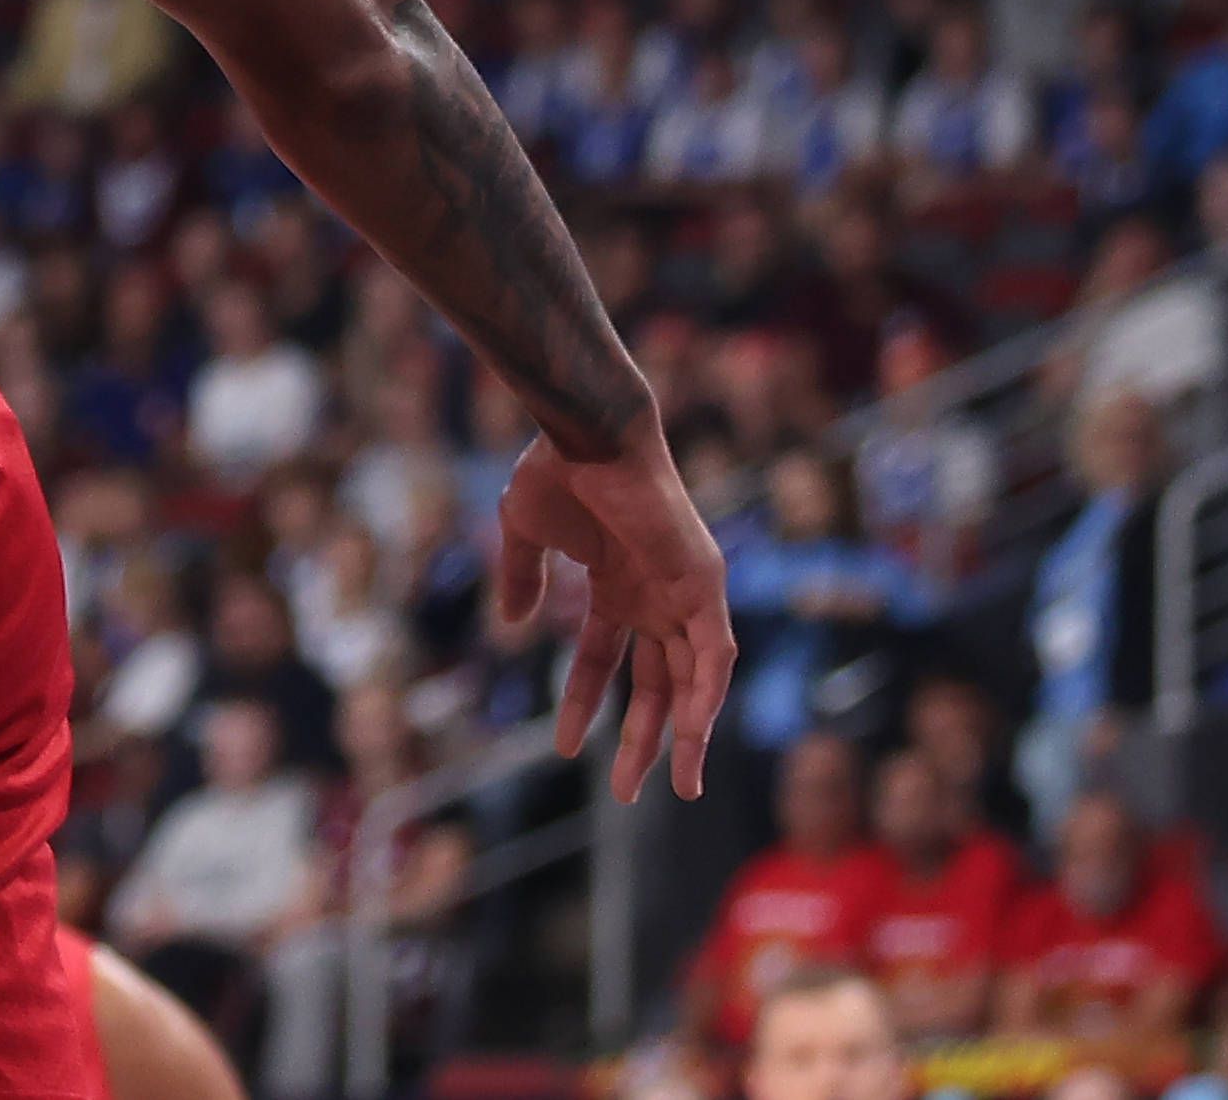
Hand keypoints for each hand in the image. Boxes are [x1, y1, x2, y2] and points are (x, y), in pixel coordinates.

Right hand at [495, 416, 734, 804]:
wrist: (590, 432)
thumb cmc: (557, 469)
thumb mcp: (525, 533)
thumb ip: (523, 578)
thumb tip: (512, 625)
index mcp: (616, 585)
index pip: (604, 661)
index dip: (582, 704)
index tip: (564, 748)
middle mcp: (655, 596)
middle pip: (655, 684)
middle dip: (642, 740)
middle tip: (629, 795)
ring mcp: (683, 593)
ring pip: (693, 681)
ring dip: (685, 736)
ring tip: (677, 788)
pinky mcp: (703, 584)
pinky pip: (716, 654)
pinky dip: (709, 695)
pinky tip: (695, 736)